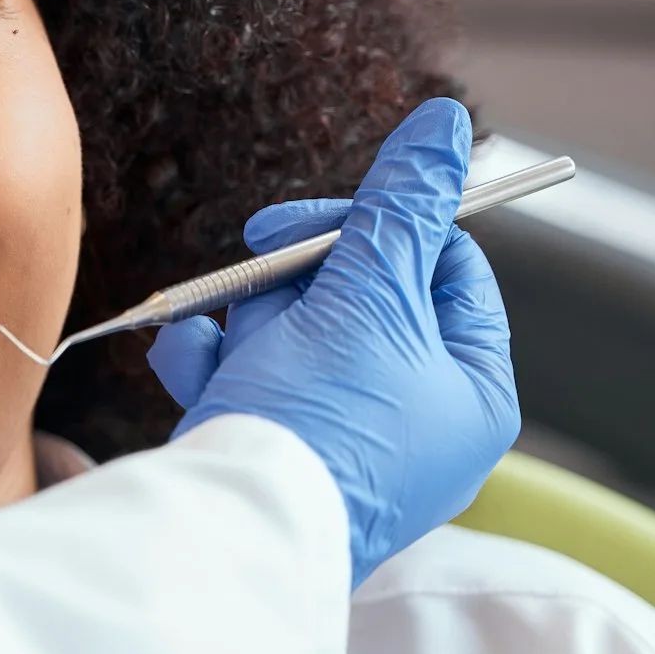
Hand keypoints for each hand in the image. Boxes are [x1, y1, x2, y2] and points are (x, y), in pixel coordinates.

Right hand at [146, 99, 518, 584]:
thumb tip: (443, 125)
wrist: (231, 528)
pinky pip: (249, 382)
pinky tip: (184, 357)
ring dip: (242, 320)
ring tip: (215, 339)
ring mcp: (343, 440)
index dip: (379, 228)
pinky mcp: (277, 455)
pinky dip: (213, 362)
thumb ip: (400, 207)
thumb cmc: (317, 425)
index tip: (310, 221)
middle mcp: (415, 420)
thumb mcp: (366, 294)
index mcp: (470, 389)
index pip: (446, 267)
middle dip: (293, 283)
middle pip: (360, 296)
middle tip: (259, 270)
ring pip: (293, 335)